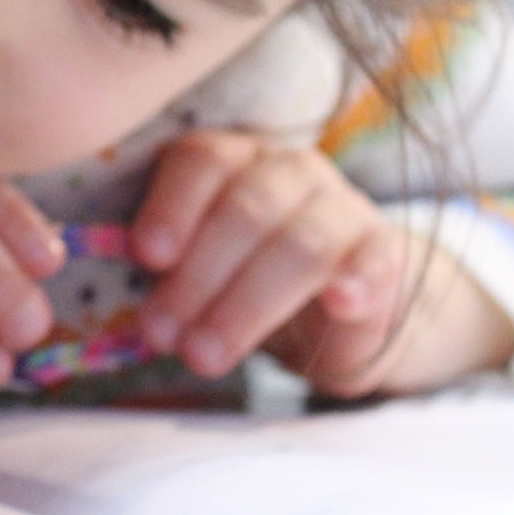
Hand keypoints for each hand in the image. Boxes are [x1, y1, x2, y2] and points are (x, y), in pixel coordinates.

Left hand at [131, 128, 510, 395]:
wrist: (334, 309)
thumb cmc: (243, 280)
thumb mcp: (198, 270)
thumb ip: (165, 271)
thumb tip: (129, 297)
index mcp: (233, 159)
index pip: (202, 161)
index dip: (172, 206)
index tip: (146, 257)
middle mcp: (289, 169)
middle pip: (245, 210)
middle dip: (198, 277)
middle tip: (163, 334)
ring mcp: (342, 206)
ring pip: (300, 243)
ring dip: (247, 304)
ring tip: (206, 355)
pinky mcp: (384, 252)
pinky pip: (373, 261)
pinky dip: (355, 282)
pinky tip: (337, 304)